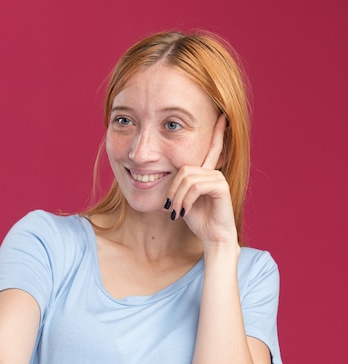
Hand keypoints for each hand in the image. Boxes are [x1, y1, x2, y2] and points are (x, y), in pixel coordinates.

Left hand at [166, 115, 237, 246]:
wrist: (212, 236)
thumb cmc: (196, 219)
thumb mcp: (179, 199)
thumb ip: (175, 186)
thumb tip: (155, 177)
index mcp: (205, 172)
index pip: (211, 148)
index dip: (217, 132)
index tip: (222, 114)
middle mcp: (213, 171)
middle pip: (182, 169)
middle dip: (173, 190)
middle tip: (172, 208)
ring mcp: (218, 178)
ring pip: (186, 178)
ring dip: (177, 198)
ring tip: (177, 212)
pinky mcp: (220, 186)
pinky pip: (194, 186)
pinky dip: (185, 200)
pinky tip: (185, 212)